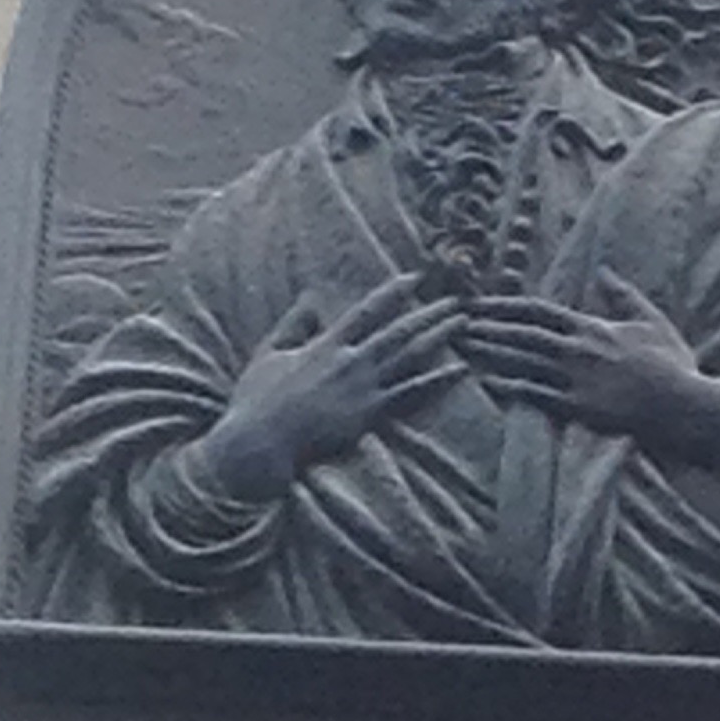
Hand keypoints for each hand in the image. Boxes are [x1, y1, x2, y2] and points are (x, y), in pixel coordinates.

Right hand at [183, 273, 461, 505]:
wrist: (259, 442)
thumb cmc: (256, 401)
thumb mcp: (268, 353)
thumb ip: (292, 325)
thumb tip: (311, 299)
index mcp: (326, 345)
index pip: (367, 311)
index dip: (394, 292)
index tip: (416, 278)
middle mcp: (350, 361)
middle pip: (398, 330)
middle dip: (428, 312)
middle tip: (456, 299)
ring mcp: (363, 388)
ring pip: (410, 356)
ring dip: (439, 337)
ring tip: (462, 323)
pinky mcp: (370, 415)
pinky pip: (411, 394)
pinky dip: (437, 380)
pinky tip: (459, 370)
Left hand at [463, 271, 719, 453]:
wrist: (685, 406)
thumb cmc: (672, 365)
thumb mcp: (651, 321)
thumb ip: (623, 296)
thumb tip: (604, 272)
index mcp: (591, 327)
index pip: (537, 310)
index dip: (503, 306)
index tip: (477, 304)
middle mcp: (577, 350)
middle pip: (521, 334)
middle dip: (486, 328)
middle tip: (455, 325)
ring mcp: (575, 379)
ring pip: (522, 361)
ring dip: (490, 352)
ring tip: (462, 348)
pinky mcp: (578, 408)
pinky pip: (536, 394)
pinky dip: (510, 386)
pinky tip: (488, 380)